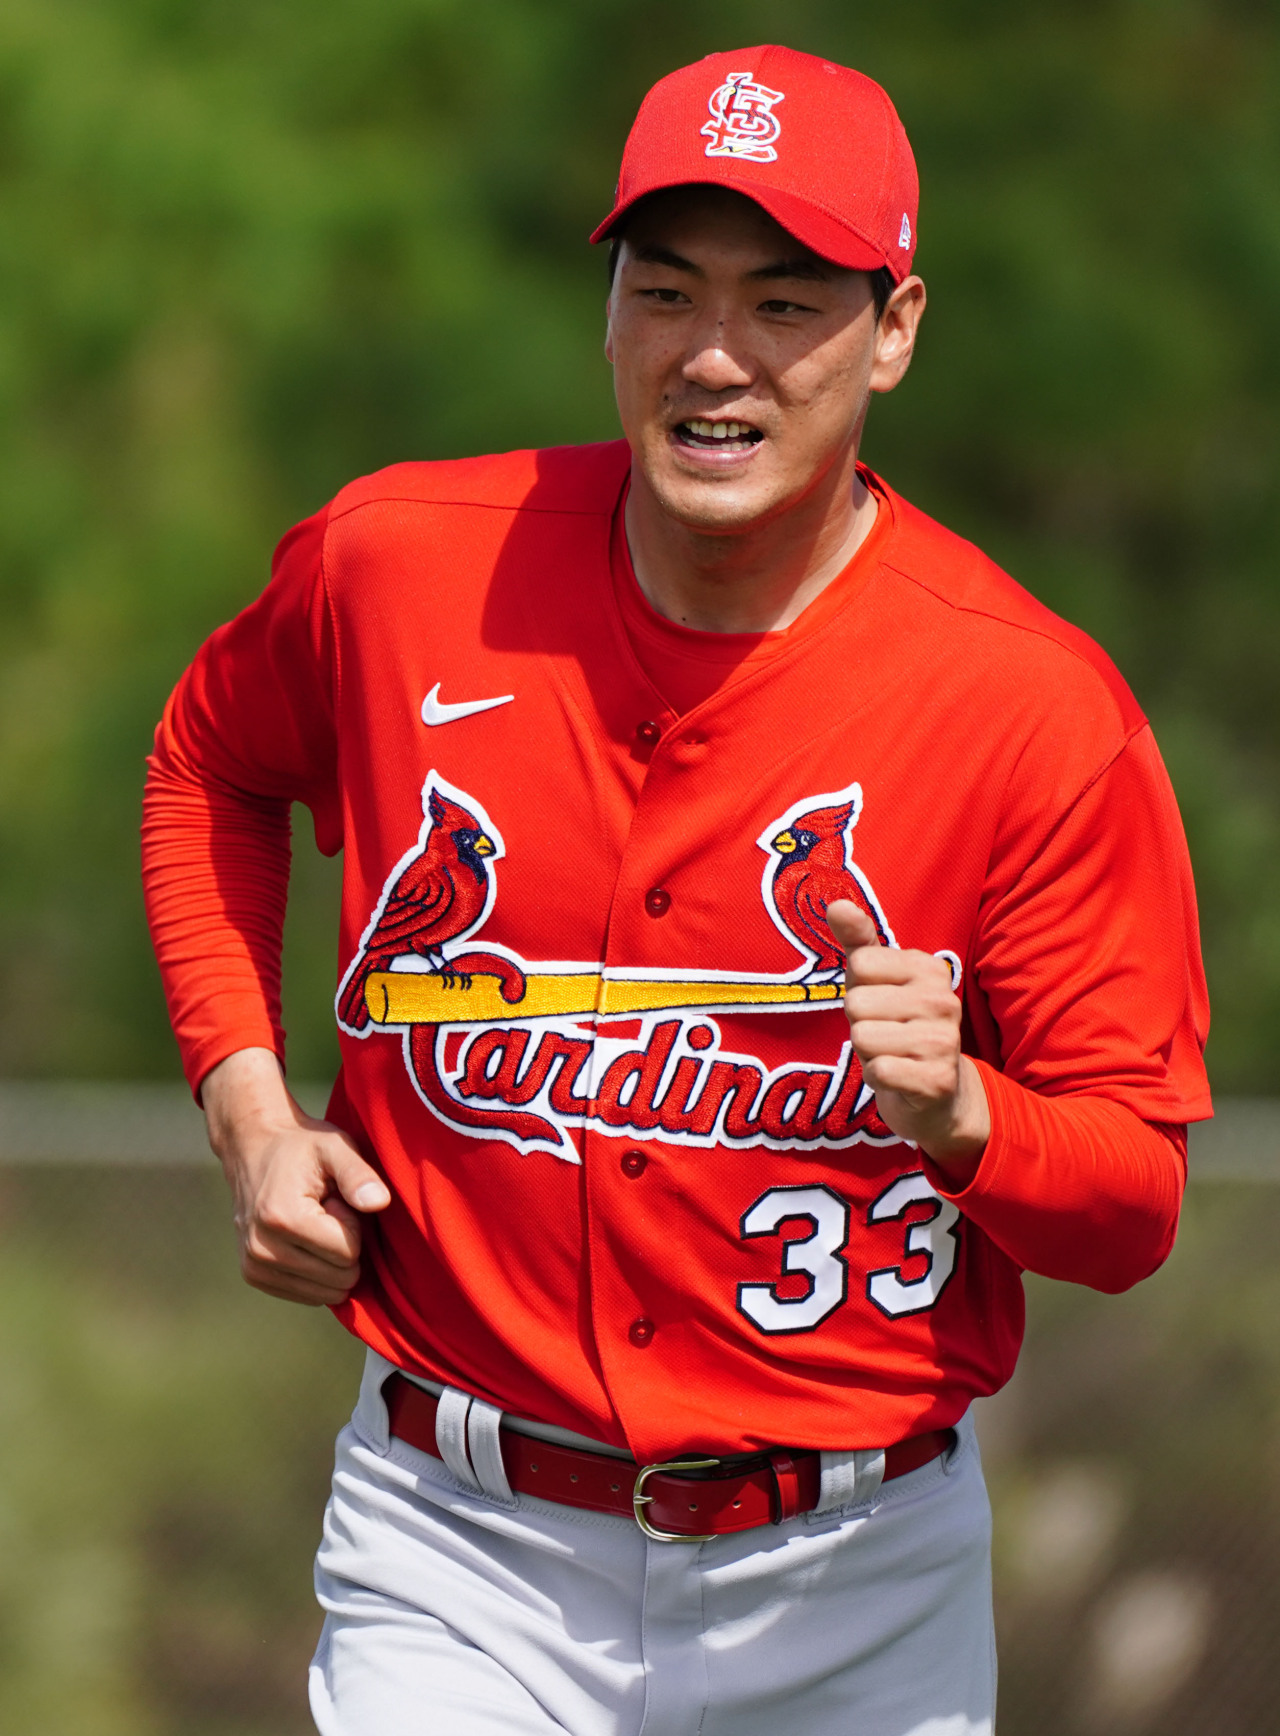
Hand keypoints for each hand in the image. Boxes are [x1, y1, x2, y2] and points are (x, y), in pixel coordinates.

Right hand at [201, 1047, 390, 1305]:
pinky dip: (315, 1272)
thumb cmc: (301, 1147)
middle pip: (338, 1278)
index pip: (348, 1253)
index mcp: (282, 1218)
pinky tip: (302, 1238)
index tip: (335, 1200)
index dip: (352, 1225)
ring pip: (325, 1293)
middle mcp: (261, 1248)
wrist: (253, 1148)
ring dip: (329, 1259)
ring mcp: (254, 1266)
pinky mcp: (254, 1275)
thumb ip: (359, 1174)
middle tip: (325, 1211)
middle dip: (343, 1246)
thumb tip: (380, 1203)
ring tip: (313, 1223)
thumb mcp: (335, 1147)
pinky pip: (308, 1295)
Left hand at [826, 902, 989, 1182]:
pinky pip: (878, 1071)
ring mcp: (944, 1041)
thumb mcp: (877, 982)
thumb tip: (837, 904)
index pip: (859, 963)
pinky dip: (878, 1079)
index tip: (881, 1005)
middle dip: (861, 1024)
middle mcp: (943, 999)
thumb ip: (858, 942)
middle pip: (856, 1002)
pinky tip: (898, 1078)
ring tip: (892, 1055)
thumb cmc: (898, 1029)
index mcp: (928, 968)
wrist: (937, 1096)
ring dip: (868, 1054)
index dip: (858, 989)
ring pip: (862, 1037)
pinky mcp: (936, 1080)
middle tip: (885, 1036)